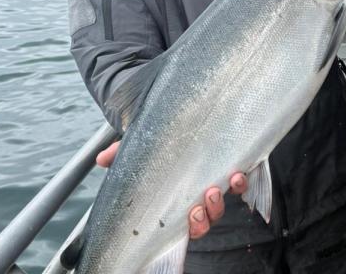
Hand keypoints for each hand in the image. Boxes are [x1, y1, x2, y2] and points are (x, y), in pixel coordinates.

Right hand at [95, 142, 247, 238]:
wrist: (189, 121)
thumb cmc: (163, 143)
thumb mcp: (142, 147)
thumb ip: (123, 154)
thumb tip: (100, 159)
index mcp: (180, 200)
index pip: (190, 224)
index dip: (194, 225)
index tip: (192, 214)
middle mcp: (202, 197)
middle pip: (209, 219)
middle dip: (206, 216)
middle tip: (200, 205)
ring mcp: (219, 184)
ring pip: (224, 205)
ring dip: (221, 201)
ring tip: (217, 187)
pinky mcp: (235, 169)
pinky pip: (244, 184)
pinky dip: (243, 182)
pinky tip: (238, 173)